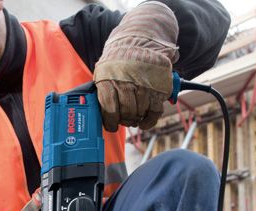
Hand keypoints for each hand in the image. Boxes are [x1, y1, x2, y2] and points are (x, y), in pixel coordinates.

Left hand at [93, 1, 179, 131]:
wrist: (140, 40)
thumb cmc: (118, 60)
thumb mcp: (103, 71)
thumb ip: (101, 91)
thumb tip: (96, 113)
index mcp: (109, 80)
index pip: (109, 109)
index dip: (110, 121)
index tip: (111, 126)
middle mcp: (127, 83)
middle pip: (126, 113)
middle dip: (124, 120)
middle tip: (124, 120)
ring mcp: (144, 86)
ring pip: (139, 113)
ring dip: (135, 119)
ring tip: (133, 117)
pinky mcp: (159, 88)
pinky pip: (154, 112)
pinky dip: (149, 121)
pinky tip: (144, 122)